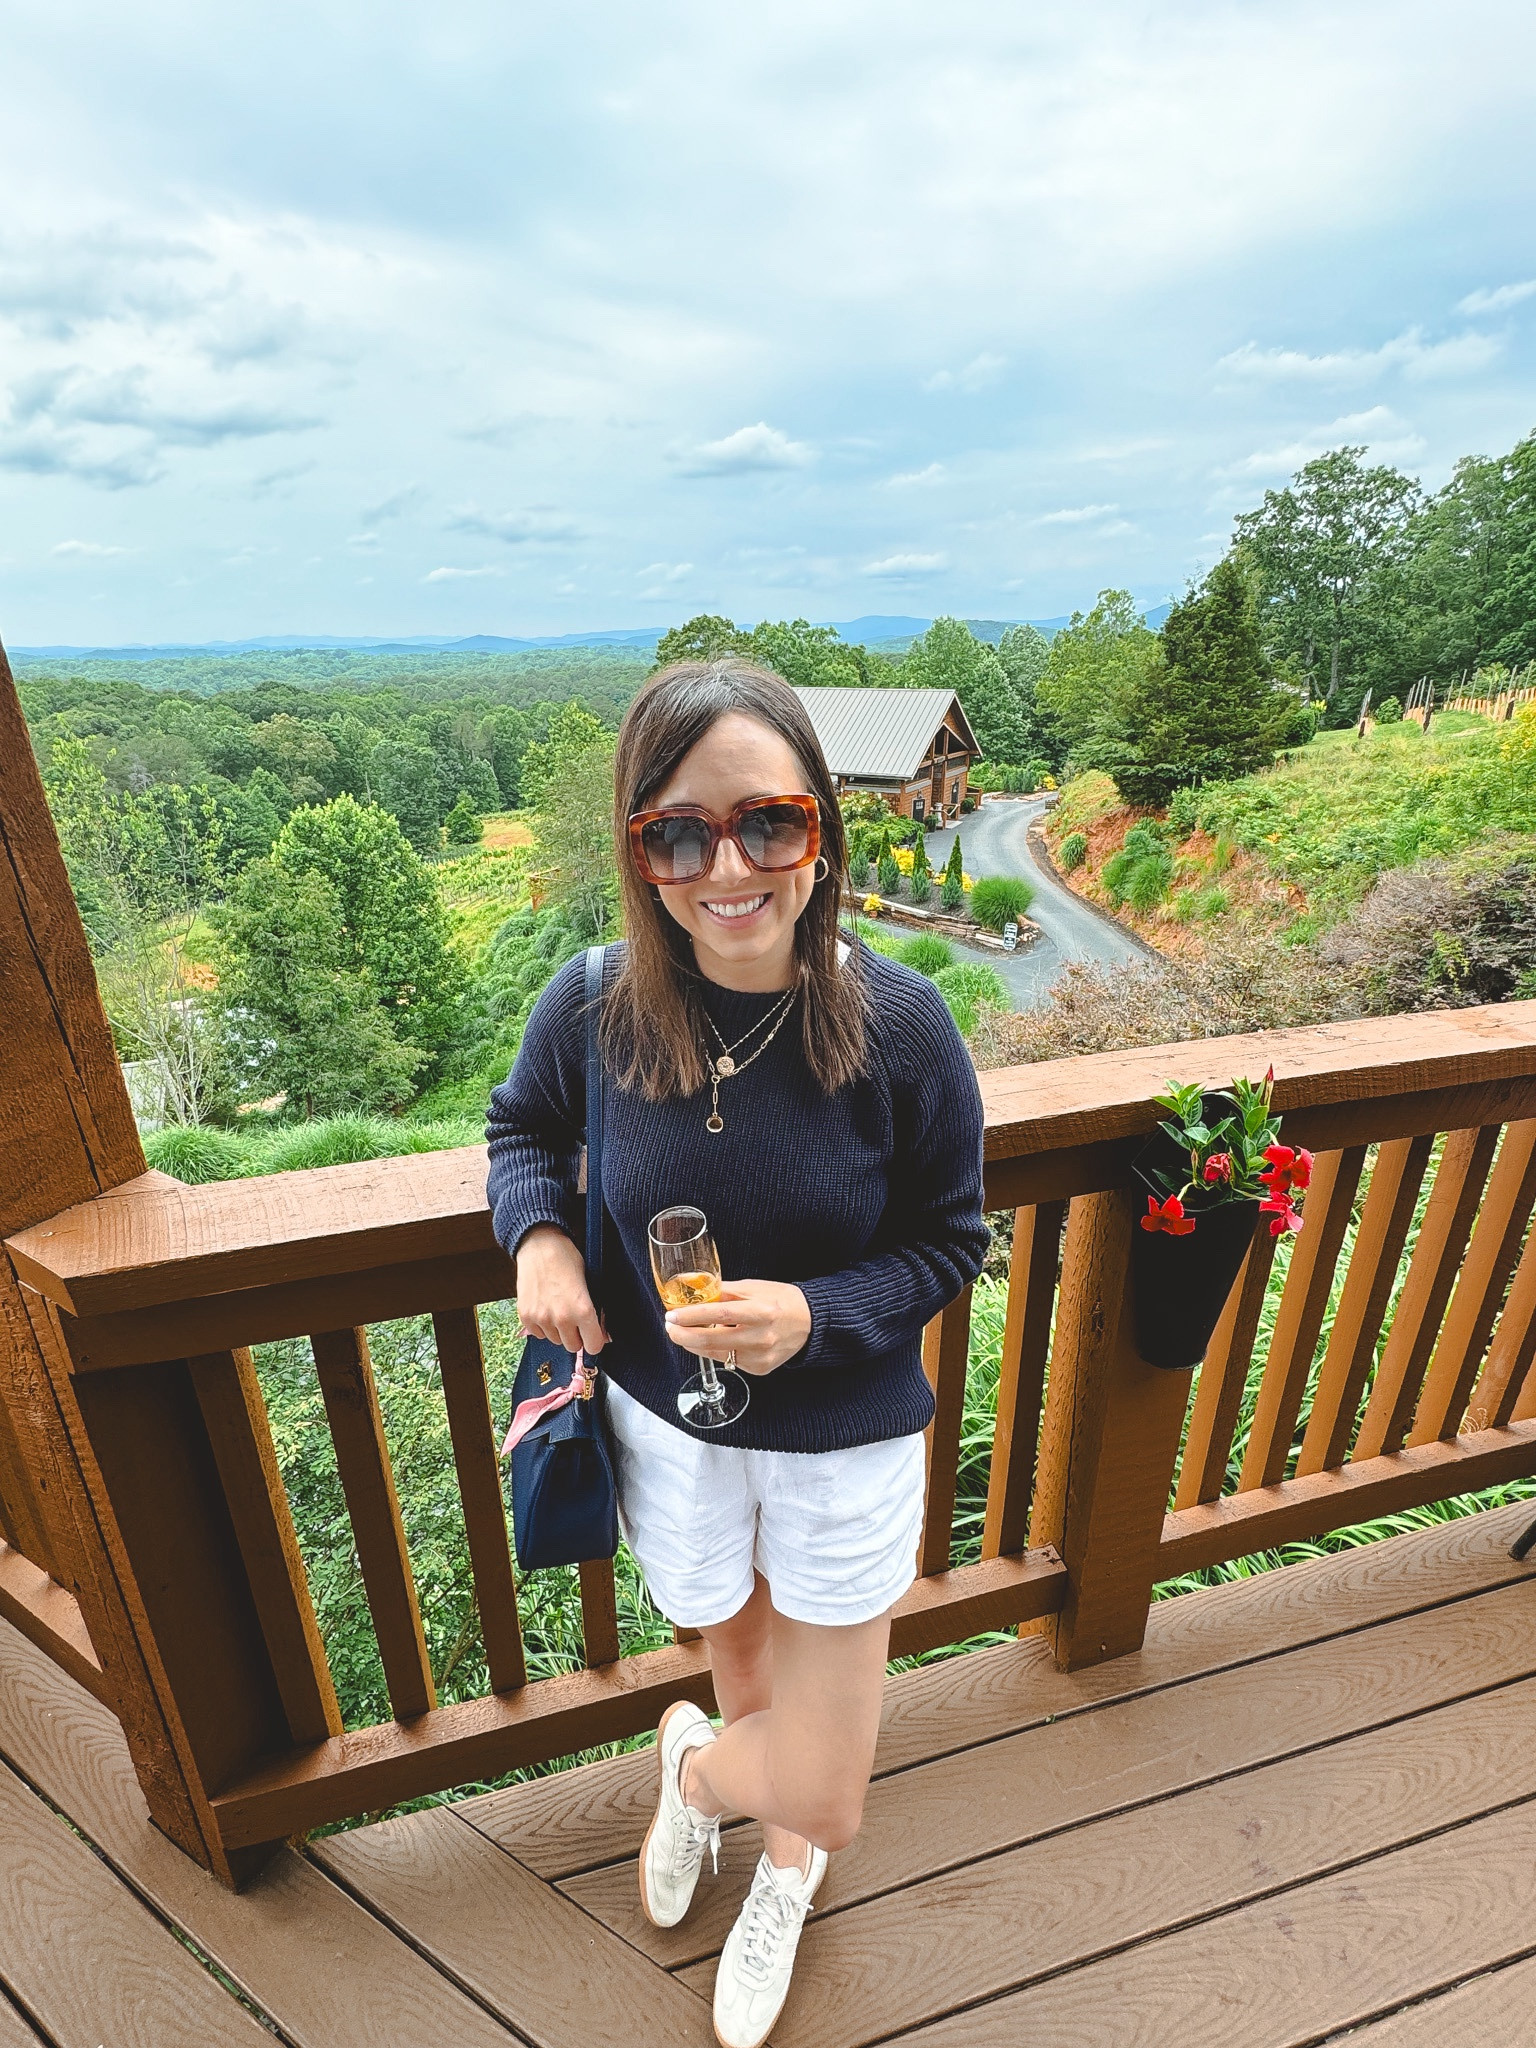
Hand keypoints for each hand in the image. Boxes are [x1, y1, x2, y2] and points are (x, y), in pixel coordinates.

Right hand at [514, 1225, 605, 1354]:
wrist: (539, 1245)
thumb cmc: (566, 1258)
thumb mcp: (589, 1281)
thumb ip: (594, 1309)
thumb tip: (600, 1331)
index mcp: (582, 1309)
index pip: (594, 1346)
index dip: (595, 1340)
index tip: (593, 1335)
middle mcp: (562, 1318)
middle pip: (573, 1346)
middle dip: (577, 1336)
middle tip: (576, 1321)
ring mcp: (542, 1318)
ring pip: (555, 1340)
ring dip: (559, 1331)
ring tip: (558, 1309)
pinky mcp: (526, 1316)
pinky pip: (538, 1334)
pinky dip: (543, 1326)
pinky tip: (545, 1308)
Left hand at [664, 1278, 811, 1376]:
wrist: (810, 1322)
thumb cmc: (782, 1301)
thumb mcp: (754, 1288)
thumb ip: (724, 1291)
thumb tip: (694, 1290)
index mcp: (761, 1311)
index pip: (720, 1313)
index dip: (692, 1316)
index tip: (672, 1315)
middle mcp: (761, 1337)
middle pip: (712, 1340)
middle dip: (684, 1335)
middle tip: (670, 1327)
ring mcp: (760, 1357)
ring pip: (716, 1354)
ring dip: (695, 1344)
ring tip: (684, 1333)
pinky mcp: (760, 1369)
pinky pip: (729, 1362)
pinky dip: (716, 1351)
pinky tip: (712, 1341)